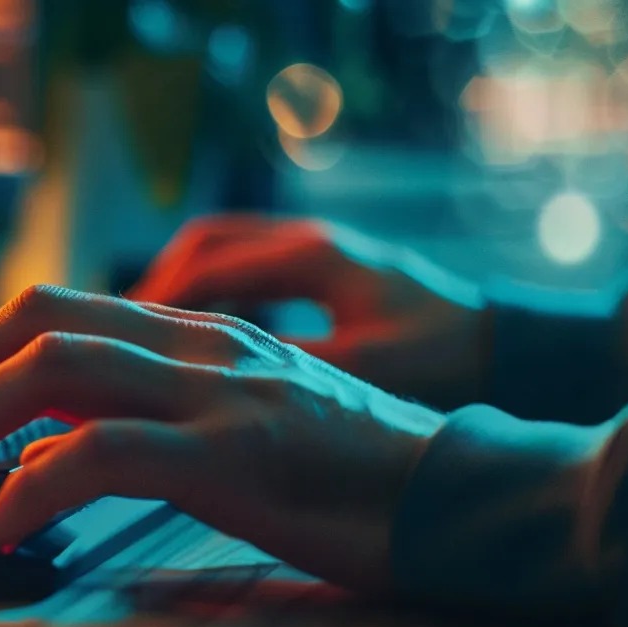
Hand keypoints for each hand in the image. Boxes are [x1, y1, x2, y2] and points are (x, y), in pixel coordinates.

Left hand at [0, 286, 446, 591]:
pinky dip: (27, 486)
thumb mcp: (245, 422)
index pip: (55, 309)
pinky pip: (98, 451)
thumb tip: (61, 442)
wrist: (460, 495)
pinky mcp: (233, 453)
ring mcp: (215, 392)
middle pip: (33, 316)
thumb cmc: (352, 476)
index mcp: (197, 334)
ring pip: (51, 366)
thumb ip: (161, 412)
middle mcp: (198, 343)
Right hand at [129, 215, 485, 408]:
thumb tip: (212, 385)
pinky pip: (251, 271)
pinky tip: (206, 344)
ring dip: (182, 291)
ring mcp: (320, 250)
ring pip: (224, 253)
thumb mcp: (366, 373)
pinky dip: (216, 299)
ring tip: (147, 340)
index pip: (204, 269)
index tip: (114, 342)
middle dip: (154, 288)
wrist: (513, 346)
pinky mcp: (331, 272)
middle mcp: (310, 241)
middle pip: (203, 246)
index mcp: (313, 257)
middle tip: (115, 336)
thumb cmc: (449, 360)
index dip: (151, 307)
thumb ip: (287, 370)